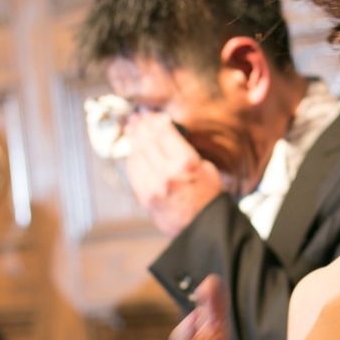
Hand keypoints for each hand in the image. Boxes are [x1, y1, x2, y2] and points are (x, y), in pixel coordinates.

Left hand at [125, 112, 221, 236]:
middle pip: (148, 141)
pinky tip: (133, 151)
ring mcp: (154, 186)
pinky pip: (134, 172)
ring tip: (131, 129)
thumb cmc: (208, 197)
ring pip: (137, 155)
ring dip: (133, 139)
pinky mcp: (145, 197)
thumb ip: (185, 151)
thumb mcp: (207, 168)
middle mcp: (168, 173)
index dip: (154, 120)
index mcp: (187, 163)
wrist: (202, 227)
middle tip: (136, 117)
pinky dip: (132, 158)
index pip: (164, 132)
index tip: (149, 113)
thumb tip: (166, 134)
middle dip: (140, 126)